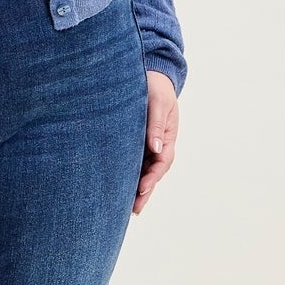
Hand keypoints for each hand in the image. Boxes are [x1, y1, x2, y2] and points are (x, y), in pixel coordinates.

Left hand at [134, 71, 178, 214]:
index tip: (141, 189)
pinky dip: (127, 174)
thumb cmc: (155, 86)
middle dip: (144, 192)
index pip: (162, 162)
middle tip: (134, 210)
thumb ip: (156, 124)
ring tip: (124, 208)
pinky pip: (132, 161)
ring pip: (142, 170)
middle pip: (152, 173)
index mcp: (167, 136)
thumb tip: (155, 149)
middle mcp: (158, 144)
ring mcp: (147, 144)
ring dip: (135, 187)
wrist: (149, 73)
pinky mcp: (134, 141)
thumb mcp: (158, 102)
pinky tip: (116, 187)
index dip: (152, 177)